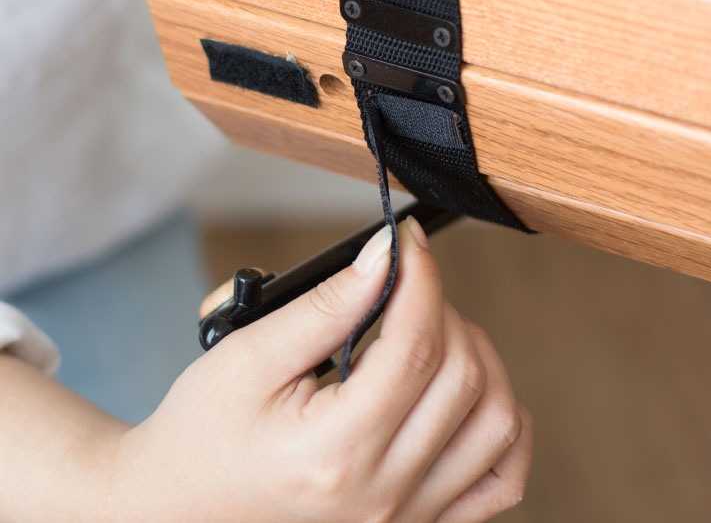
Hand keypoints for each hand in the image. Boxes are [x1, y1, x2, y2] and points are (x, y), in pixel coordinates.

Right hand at [111, 217, 531, 521]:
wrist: (181, 507)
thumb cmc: (203, 434)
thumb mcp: (250, 357)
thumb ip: (325, 306)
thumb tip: (384, 256)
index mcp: (337, 452)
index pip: (414, 345)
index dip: (420, 276)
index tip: (407, 241)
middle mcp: (384, 493)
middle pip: (462, 375)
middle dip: (441, 308)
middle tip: (403, 285)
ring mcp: (409, 515)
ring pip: (497, 420)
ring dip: (477, 356)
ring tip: (430, 333)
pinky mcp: (420, 521)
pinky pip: (501, 478)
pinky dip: (503, 424)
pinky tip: (471, 391)